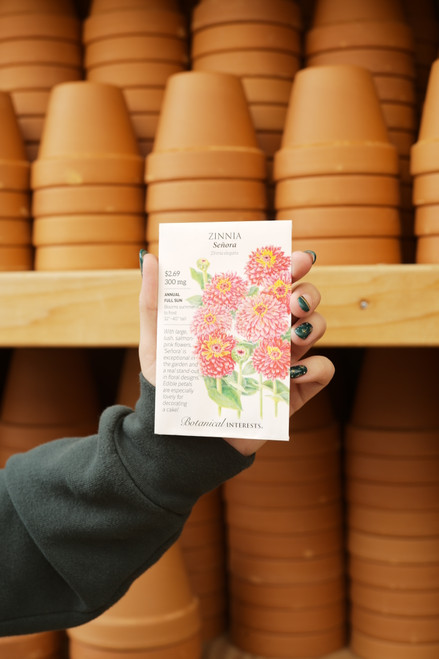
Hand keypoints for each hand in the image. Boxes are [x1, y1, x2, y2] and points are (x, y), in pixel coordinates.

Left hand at [139, 250, 333, 455]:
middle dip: (306, 292)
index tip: (291, 259)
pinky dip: (317, 367)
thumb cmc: (170, 387)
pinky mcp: (292, 392)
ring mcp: (281, 362)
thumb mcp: (156, 343)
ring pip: (316, 328)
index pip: (269, 282)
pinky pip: (322, 371)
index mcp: (240, 316)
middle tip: (291, 300)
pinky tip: (293, 372)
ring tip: (292, 333)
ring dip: (313, 323)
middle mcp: (265, 334)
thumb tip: (153, 258)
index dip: (287, 266)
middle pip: (301, 300)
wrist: (182, 439)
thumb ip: (154, 302)